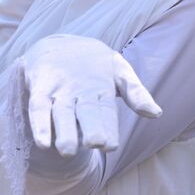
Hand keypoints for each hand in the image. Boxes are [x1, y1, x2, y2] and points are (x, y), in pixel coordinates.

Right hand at [20, 34, 160, 154]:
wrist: (58, 43)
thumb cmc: (94, 65)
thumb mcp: (119, 71)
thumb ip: (136, 92)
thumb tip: (157, 113)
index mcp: (103, 88)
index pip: (107, 110)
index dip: (108, 127)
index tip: (110, 145)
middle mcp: (81, 90)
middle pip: (86, 110)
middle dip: (90, 126)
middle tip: (95, 143)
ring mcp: (59, 90)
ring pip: (61, 112)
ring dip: (64, 130)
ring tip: (67, 151)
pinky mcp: (39, 89)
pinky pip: (37, 107)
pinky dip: (39, 124)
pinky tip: (43, 143)